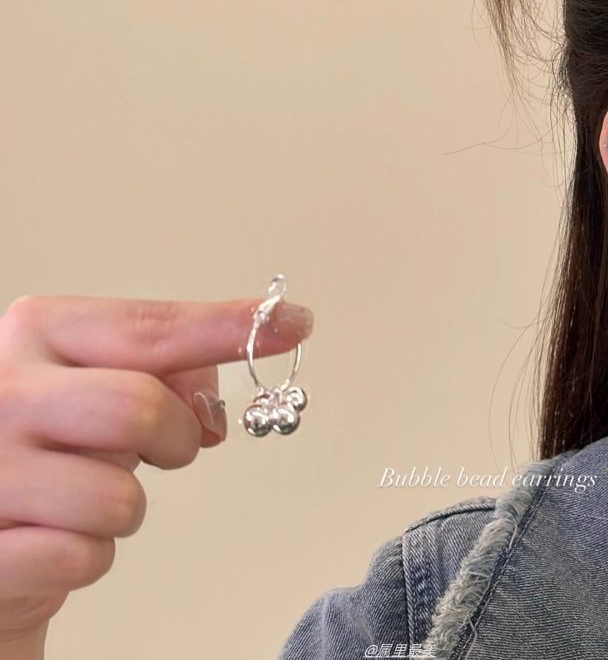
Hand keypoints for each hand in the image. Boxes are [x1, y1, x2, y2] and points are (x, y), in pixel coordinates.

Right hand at [0, 293, 313, 648]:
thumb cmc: (61, 447)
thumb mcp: (107, 388)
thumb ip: (169, 372)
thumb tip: (212, 408)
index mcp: (38, 331)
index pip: (151, 328)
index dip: (229, 329)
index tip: (294, 323)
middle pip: (139, 408)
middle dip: (174, 438)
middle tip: (166, 448)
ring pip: (118, 498)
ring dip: (126, 506)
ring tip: (89, 495)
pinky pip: (84, 558)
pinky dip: (92, 555)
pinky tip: (58, 538)